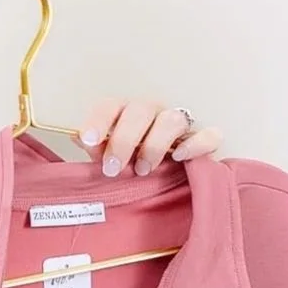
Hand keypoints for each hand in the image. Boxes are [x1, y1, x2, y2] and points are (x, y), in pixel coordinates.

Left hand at [77, 103, 220, 177]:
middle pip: (140, 110)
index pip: (111, 106)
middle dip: (124, 140)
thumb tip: (79, 137)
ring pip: (172, 119)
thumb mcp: (107, 158)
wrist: (164, 181)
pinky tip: (179, 157)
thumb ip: (96, 148)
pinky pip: (208, 135)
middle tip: (112, 168)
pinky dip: (195, 144)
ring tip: (142, 170)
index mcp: (125, 114)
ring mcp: (179, 125)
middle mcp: (153, 113)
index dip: (99, 120)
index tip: (89, 140)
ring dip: (154, 145)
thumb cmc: (129, 165)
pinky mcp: (203, 140)